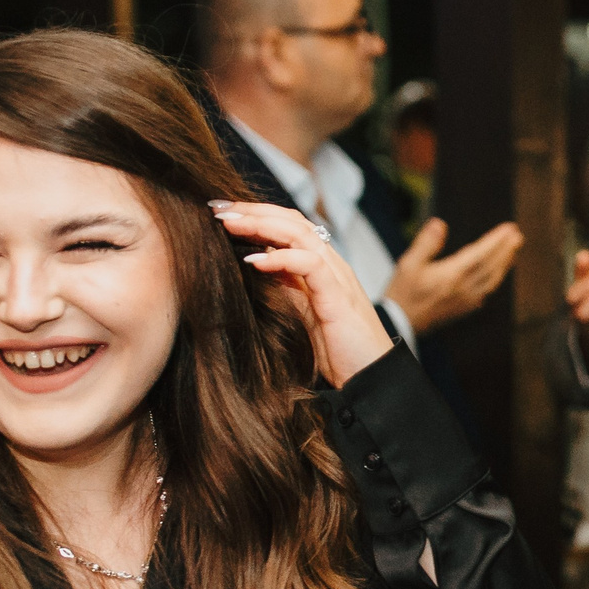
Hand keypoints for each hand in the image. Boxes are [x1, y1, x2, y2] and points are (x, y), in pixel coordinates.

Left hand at [213, 201, 393, 385]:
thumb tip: (252, 268)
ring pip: (300, 233)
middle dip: (251, 210)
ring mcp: (337, 278)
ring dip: (261, 225)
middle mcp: (331, 265)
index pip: (288, 226)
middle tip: (216, 208)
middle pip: (291, 220)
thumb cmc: (339, 352)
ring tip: (228, 225)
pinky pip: (311, 265)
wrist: (372, 380)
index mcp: (321, 268)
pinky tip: (254, 260)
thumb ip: (285, 289)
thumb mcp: (303, 315)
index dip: (255, 215)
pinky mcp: (338, 298)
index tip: (219, 214)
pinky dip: (281, 258)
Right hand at [386, 217, 524, 333]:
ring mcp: (465, 300)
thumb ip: (426, 243)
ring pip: (492, 280)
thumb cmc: (402, 293)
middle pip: (491, 266)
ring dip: (504, 264)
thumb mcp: (408, 264)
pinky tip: (496, 276)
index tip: (510, 228)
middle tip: (518, 236)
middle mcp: (463, 288)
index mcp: (452, 275)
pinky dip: (495, 280)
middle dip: (506, 250)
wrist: (400, 324)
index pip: (480, 253)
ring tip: (513, 251)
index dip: (496, 240)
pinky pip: (486, 292)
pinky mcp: (463, 309)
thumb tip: (440, 224)